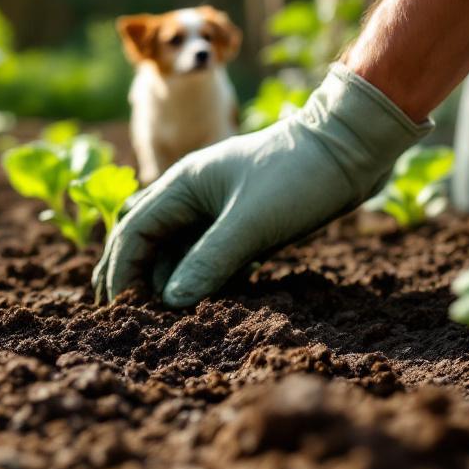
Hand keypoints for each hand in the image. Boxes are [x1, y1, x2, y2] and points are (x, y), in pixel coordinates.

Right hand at [93, 65, 432, 306]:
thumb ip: (209, 261)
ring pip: (175, 250)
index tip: (117, 310)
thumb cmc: (299, 175)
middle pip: (145, 240)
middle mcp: (190, 196)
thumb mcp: (252, 223)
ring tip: (158, 319)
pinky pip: (205, 254)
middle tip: (119, 316)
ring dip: (164, 281)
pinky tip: (197, 303)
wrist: (351, 149)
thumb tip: (170, 302)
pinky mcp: (239, 221)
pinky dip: (196, 278)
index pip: (133, 232)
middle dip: (129, 276)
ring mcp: (214, 208)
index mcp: (181, 185)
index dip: (120, 272)